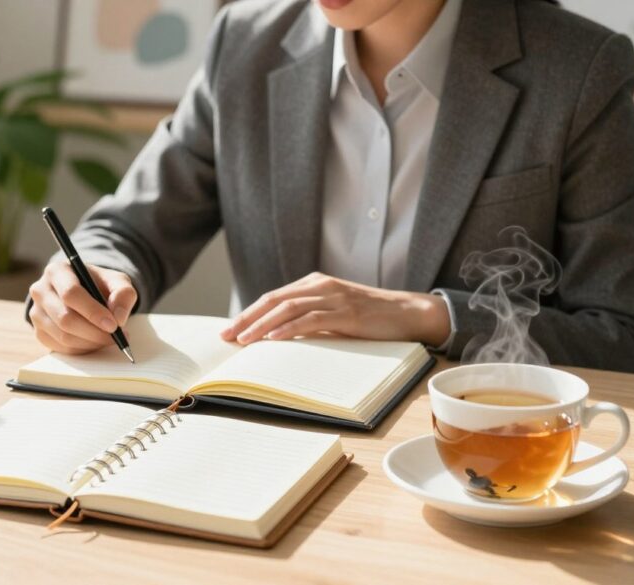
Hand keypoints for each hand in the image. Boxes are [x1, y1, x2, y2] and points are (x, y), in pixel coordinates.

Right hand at [28, 260, 137, 353]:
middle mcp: (41, 290)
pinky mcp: (39, 332)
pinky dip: (82, 349)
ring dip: (91, 342)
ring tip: (109, 338)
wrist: (84, 293)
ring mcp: (36, 313)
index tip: (113, 325)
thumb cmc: (98, 285)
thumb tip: (118, 317)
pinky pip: (61, 348)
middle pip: (65, 318)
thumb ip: (123, 293)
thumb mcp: (116, 281)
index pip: (71, 294)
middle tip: (115, 336)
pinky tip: (95, 341)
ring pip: (63, 336)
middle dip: (94, 332)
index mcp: (58, 271)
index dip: (93, 312)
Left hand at [220, 272, 449, 345]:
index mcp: (313, 284)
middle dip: (246, 319)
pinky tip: (274, 338)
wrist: (407, 313)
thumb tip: (276, 339)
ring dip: (262, 325)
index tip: (228, 331)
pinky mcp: (346, 312)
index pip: (272, 298)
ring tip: (244, 340)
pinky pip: (311, 319)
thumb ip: (308, 320)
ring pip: (288, 308)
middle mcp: (319, 286)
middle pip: (273, 300)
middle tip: (225, 337)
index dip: (248, 314)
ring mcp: (333, 297)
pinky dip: (289, 328)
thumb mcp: (333, 315)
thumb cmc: (369, 318)